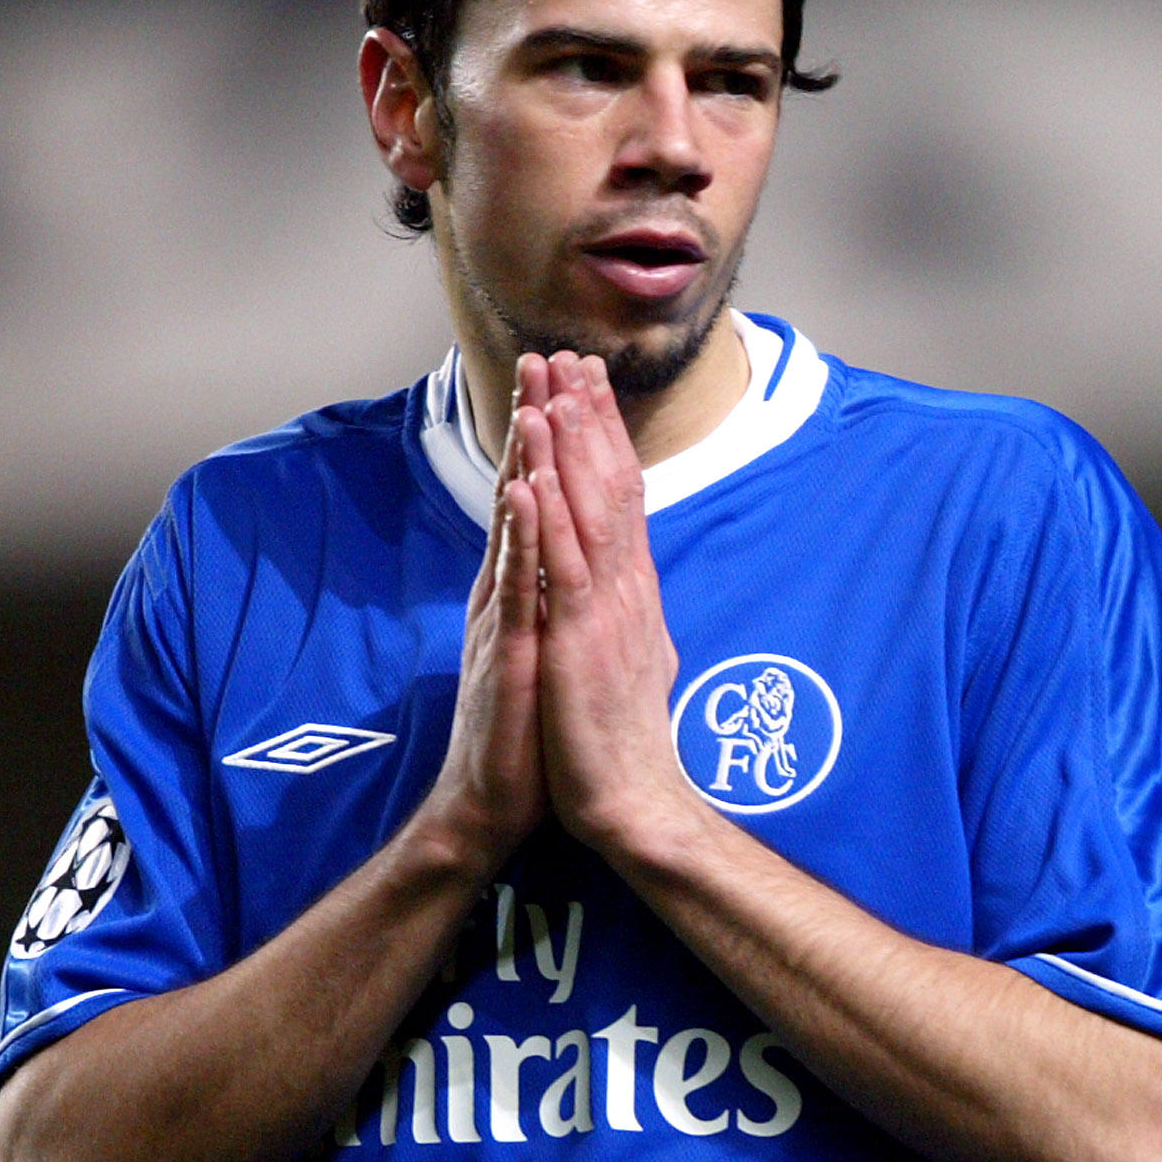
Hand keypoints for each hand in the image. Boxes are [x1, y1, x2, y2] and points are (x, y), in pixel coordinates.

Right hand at [411, 356, 547, 872]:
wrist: (493, 806)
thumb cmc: (526, 734)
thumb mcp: (546, 650)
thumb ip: (549, 600)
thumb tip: (570, 559)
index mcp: (521, 590)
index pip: (538, 499)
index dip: (552, 440)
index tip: (568, 380)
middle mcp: (505, 592)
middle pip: (520, 494)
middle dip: (533, 425)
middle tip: (541, 357)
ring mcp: (502, 618)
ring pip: (514, 526)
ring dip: (523, 461)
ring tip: (531, 400)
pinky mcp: (506, 653)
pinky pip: (514, 584)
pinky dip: (520, 535)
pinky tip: (524, 492)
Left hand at [515, 352, 705, 862]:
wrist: (629, 804)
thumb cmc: (615, 738)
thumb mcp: (622, 655)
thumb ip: (617, 608)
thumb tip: (618, 576)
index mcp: (631, 591)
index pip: (619, 496)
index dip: (603, 436)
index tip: (588, 384)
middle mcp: (625, 588)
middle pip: (607, 487)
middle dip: (586, 420)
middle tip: (570, 357)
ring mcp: (604, 611)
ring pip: (586, 514)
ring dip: (566, 450)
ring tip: (549, 390)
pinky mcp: (578, 642)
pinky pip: (562, 569)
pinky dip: (546, 520)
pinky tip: (530, 478)